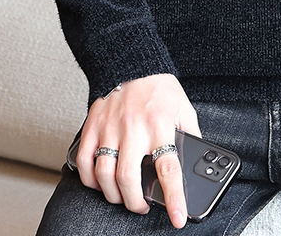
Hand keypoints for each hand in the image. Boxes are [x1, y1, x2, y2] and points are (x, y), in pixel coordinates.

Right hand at [76, 73, 200, 228]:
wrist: (133, 62)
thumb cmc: (160, 89)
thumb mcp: (184, 108)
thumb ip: (190, 135)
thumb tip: (195, 161)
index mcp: (160, 125)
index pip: (169, 168)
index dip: (174, 198)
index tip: (178, 217)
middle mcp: (134, 128)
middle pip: (129, 179)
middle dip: (135, 203)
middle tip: (142, 206)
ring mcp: (110, 128)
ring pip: (104, 175)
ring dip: (113, 195)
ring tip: (122, 197)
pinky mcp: (92, 126)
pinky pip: (84, 161)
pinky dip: (90, 179)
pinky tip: (100, 182)